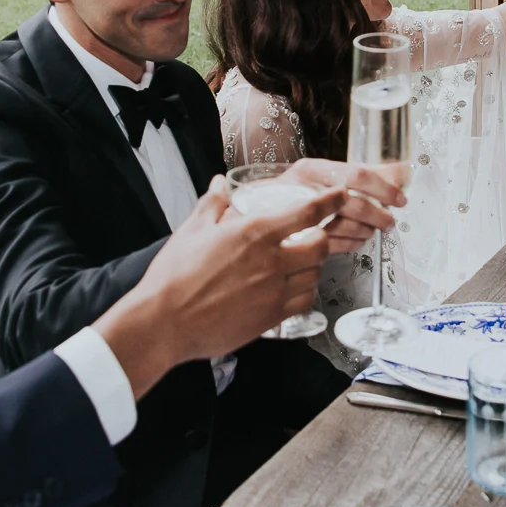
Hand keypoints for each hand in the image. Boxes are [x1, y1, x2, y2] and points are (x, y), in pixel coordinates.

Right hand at [95, 179, 343, 391]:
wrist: (165, 322)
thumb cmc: (174, 276)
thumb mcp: (192, 230)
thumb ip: (212, 204)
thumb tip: (219, 184)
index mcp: (254, 234)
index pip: (307, 212)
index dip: (330, 201)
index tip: (340, 195)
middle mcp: (271, 262)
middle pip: (320, 246)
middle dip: (321, 238)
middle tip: (311, 236)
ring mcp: (274, 291)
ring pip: (315, 275)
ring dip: (312, 266)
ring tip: (299, 262)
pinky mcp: (271, 317)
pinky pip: (303, 301)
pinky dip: (304, 291)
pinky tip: (291, 288)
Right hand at [280, 156, 406, 254]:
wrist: (257, 212)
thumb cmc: (298, 192)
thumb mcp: (327, 175)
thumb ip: (365, 172)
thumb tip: (403, 170)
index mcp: (312, 169)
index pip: (356, 174)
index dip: (383, 188)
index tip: (399, 199)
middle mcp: (303, 189)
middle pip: (353, 203)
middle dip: (378, 215)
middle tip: (390, 221)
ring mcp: (298, 217)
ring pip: (345, 226)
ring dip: (366, 231)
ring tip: (372, 230)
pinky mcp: (297, 241)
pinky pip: (335, 245)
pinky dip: (352, 244)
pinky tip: (357, 240)